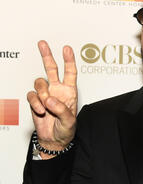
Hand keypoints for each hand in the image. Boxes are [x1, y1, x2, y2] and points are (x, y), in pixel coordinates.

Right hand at [27, 41, 77, 157]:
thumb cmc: (66, 130)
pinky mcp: (35, 101)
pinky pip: (32, 95)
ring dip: (42, 93)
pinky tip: (40, 110)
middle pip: (51, 69)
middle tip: (43, 44)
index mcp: (69, 92)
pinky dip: (35, 102)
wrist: (54, 139)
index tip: (67, 49)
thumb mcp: (70, 121)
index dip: (69, 60)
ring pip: (39, 82)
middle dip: (47, 56)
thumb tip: (50, 100)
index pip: (70, 73)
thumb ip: (62, 110)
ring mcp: (45, 95)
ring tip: (46, 106)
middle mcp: (57, 90)